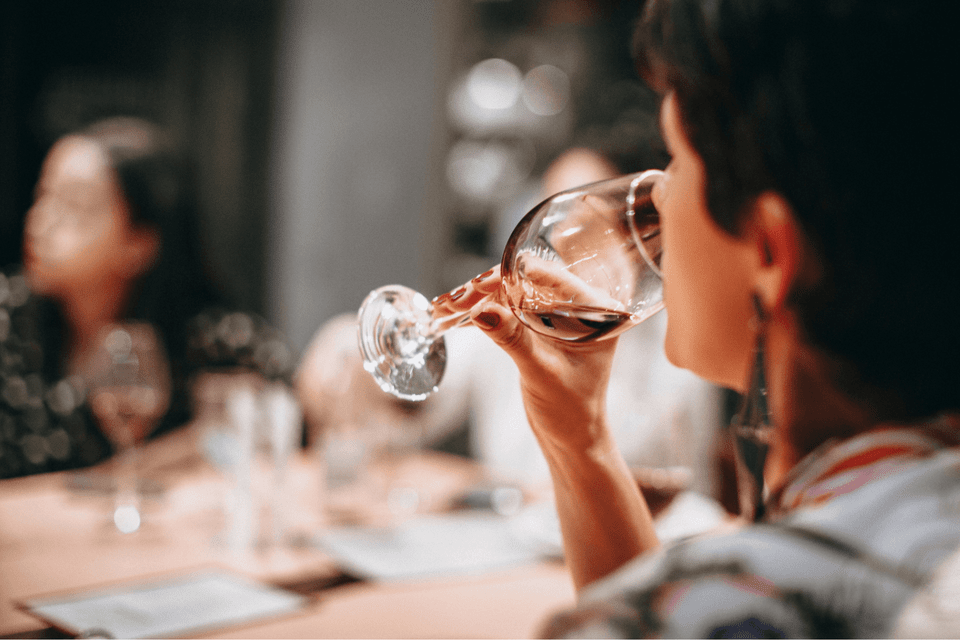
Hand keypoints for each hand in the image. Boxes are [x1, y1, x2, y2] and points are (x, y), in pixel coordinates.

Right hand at [447, 266, 619, 452]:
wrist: (571, 438)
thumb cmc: (570, 410)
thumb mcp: (541, 372)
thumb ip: (513, 339)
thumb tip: (481, 310)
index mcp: (596, 310)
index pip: (552, 278)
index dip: (512, 275)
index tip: (480, 283)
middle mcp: (578, 307)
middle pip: (527, 282)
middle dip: (488, 288)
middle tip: (456, 300)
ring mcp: (556, 316)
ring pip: (512, 294)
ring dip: (479, 299)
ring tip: (446, 306)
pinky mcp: (538, 328)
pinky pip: (508, 310)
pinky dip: (483, 313)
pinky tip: (455, 315)